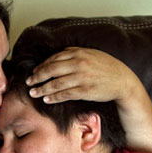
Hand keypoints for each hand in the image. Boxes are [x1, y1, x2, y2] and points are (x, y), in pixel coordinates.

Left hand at [27, 46, 151, 152]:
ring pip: (56, 83)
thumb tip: (59, 54)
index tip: (34, 72)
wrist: (123, 81)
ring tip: (33, 93)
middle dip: (37, 77)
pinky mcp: (85, 91)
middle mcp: (78, 63)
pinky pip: (65, 94)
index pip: (54, 59)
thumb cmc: (106, 67)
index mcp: (79, 52)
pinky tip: (47, 99)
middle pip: (51, 70)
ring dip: (42, 89)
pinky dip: (54, 97)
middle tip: (29, 83)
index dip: (41, 66)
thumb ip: (76, 52)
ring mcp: (81, 77)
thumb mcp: (92, 54)